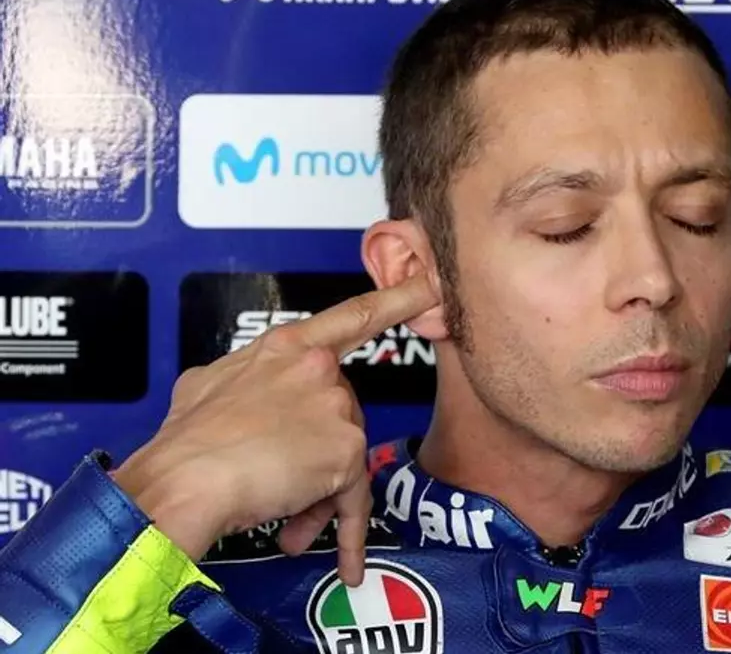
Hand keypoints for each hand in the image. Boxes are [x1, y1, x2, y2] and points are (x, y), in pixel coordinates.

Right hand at [113, 275, 436, 585]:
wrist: (181, 481)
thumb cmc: (184, 441)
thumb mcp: (206, 386)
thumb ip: (244, 379)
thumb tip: (240, 393)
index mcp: (286, 347)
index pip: (354, 317)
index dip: (398, 298)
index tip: (432, 284)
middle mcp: (318, 370)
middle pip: (340, 419)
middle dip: (313, 458)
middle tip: (279, 485)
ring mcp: (335, 409)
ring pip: (342, 462)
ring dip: (314, 496)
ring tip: (278, 514)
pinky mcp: (345, 452)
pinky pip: (352, 501)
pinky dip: (347, 534)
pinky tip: (348, 563)